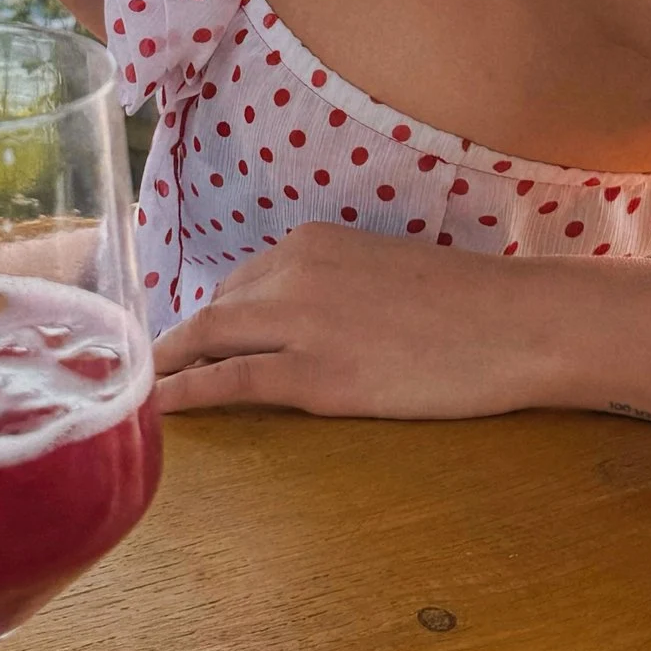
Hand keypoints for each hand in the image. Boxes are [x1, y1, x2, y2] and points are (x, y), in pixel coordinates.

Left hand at [154, 225, 552, 420]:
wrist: (514, 323)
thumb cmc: (468, 303)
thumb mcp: (385, 270)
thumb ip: (336, 285)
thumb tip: (308, 318)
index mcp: (314, 243)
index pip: (241, 281)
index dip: (213, 317)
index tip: (192, 342)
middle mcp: (295, 272)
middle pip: (214, 310)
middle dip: (176, 343)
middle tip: (149, 372)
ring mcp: (301, 324)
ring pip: (209, 341)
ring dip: (166, 367)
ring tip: (136, 391)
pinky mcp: (314, 376)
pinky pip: (229, 384)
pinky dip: (185, 394)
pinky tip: (159, 407)